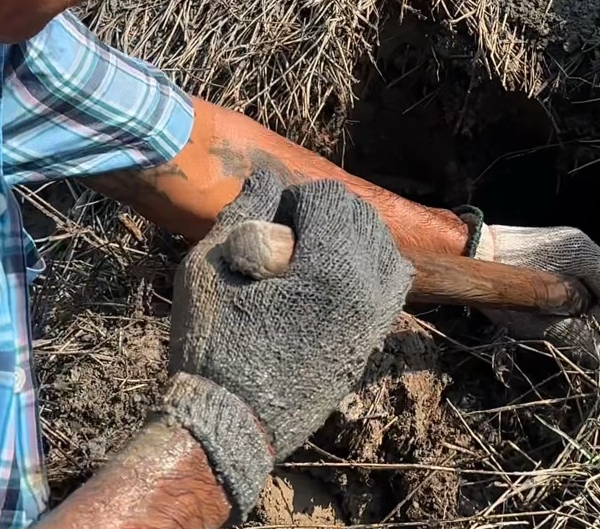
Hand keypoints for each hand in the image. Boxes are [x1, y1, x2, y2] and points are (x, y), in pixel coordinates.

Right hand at [153, 170, 412, 520]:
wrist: (231, 426)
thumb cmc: (210, 347)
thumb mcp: (208, 268)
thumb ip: (243, 212)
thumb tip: (267, 174)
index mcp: (331, 269)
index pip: (330, 199)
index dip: (294, 198)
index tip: (267, 217)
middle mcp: (368, 289)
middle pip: (361, 216)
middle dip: (324, 212)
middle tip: (284, 232)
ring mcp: (377, 316)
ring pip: (384, 245)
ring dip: (350, 235)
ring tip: (308, 252)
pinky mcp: (375, 336)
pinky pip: (392, 282)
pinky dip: (370, 266)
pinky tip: (332, 275)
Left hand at [471, 222, 599, 365]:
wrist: (469, 253)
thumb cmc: (503, 290)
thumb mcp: (539, 322)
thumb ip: (577, 336)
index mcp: (583, 255)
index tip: (589, 329)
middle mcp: (584, 242)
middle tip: (584, 326)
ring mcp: (574, 240)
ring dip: (596, 300)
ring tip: (571, 316)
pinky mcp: (562, 245)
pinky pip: (588, 271)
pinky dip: (585, 290)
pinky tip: (563, 303)